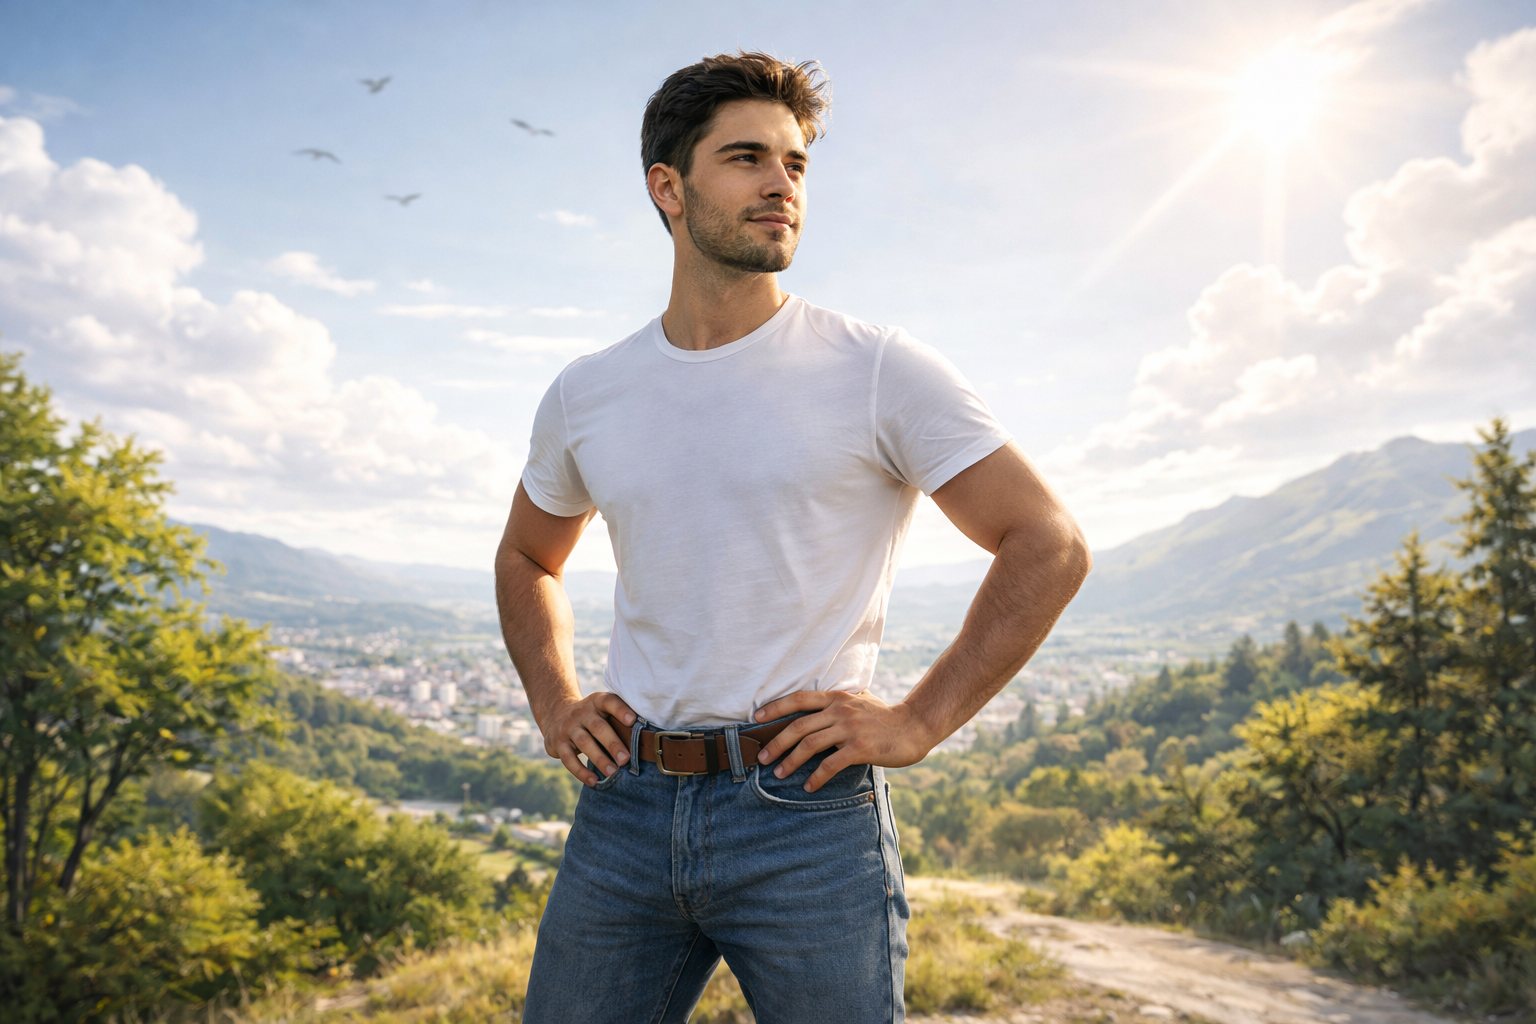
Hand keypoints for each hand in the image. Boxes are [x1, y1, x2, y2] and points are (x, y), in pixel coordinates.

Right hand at [541, 692, 636, 786]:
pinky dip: (581, 771)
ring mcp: (569, 727)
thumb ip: (618, 720)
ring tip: (613, 772)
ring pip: (584, 742)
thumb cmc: (591, 717)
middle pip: (598, 726)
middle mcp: (582, 712)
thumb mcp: (602, 711)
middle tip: (626, 759)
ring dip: (599, 758)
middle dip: (613, 743)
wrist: (556, 715)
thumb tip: (644, 741)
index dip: (621, 710)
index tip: (633, 721)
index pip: (609, 702)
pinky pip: (568, 758)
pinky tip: (593, 781)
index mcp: (597, 702)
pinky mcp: (558, 743)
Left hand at [753, 690, 937, 792]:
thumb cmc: (886, 717)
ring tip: (780, 773)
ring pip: (810, 744)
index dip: (776, 707)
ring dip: (791, 761)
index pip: (799, 699)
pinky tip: (809, 786)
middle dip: (776, 742)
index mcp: (836, 697)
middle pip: (798, 725)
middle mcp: (840, 710)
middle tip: (763, 757)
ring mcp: (850, 728)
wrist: (914, 726)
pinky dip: (816, 777)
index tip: (757, 718)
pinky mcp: (860, 747)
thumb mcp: (859, 702)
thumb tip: (818, 710)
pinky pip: (830, 764)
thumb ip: (839, 704)